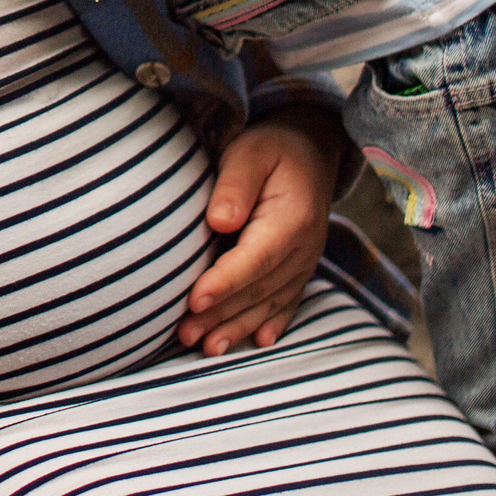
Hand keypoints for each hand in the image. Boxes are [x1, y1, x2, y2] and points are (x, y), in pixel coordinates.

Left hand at [179, 105, 337, 354]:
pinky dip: (272, 323)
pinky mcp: (300, 267)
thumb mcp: (250, 152)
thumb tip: (219, 222)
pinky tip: (258, 342)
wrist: (311, 149)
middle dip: (222, 315)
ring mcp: (305, 260)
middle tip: (184, 334)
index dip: (225, 282)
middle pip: (259, 288)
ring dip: (239, 327)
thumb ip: (235, 184)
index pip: (256, 258)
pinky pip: (288, 301)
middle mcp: (304, 246)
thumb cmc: (271, 147)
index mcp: (291, 218)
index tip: (195, 301)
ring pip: (271, 302)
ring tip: (206, 348)